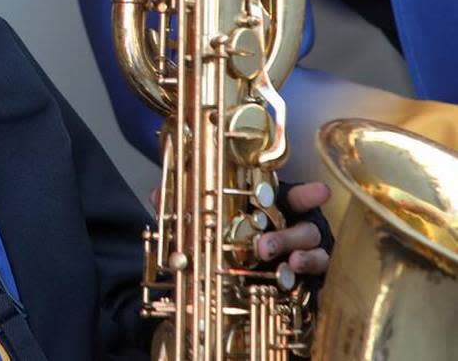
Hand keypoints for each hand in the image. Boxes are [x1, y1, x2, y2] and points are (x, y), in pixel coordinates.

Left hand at [148, 181, 331, 275]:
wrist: (232, 283)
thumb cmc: (229, 243)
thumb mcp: (204, 224)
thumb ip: (184, 209)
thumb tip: (155, 193)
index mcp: (270, 209)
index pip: (291, 196)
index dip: (306, 194)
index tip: (320, 192)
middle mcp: (292, 226)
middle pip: (302, 224)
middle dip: (285, 234)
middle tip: (263, 246)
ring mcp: (303, 251)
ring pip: (312, 246)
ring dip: (299, 254)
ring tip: (284, 263)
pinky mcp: (308, 275)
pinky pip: (318, 272)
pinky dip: (307, 272)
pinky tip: (292, 276)